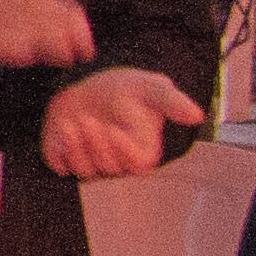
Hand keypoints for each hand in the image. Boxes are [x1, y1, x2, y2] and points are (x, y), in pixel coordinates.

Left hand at [42, 64, 205, 179]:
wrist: (94, 86)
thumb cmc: (128, 90)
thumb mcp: (152, 89)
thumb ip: (172, 102)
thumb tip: (197, 115)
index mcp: (142, 152)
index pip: (136, 165)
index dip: (123, 152)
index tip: (115, 131)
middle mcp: (118, 163)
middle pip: (108, 168)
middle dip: (96, 145)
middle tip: (88, 120)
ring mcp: (91, 163)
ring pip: (84, 169)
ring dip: (76, 147)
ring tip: (71, 122)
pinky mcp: (66, 158)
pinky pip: (60, 165)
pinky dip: (58, 151)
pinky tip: (59, 130)